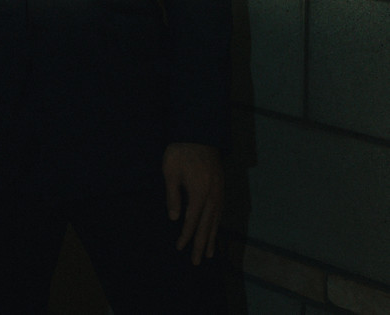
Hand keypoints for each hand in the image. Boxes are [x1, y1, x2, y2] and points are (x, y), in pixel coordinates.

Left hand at [162, 142, 223, 265]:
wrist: (198, 131)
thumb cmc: (180, 150)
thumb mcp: (170, 171)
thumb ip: (173, 196)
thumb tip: (174, 218)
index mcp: (199, 192)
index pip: (192, 220)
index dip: (186, 235)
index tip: (180, 248)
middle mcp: (213, 194)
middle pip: (207, 224)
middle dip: (201, 244)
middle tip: (198, 262)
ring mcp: (219, 190)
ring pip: (216, 219)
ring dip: (212, 237)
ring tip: (210, 253)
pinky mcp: (221, 185)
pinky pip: (220, 210)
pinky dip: (217, 223)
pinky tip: (215, 229)